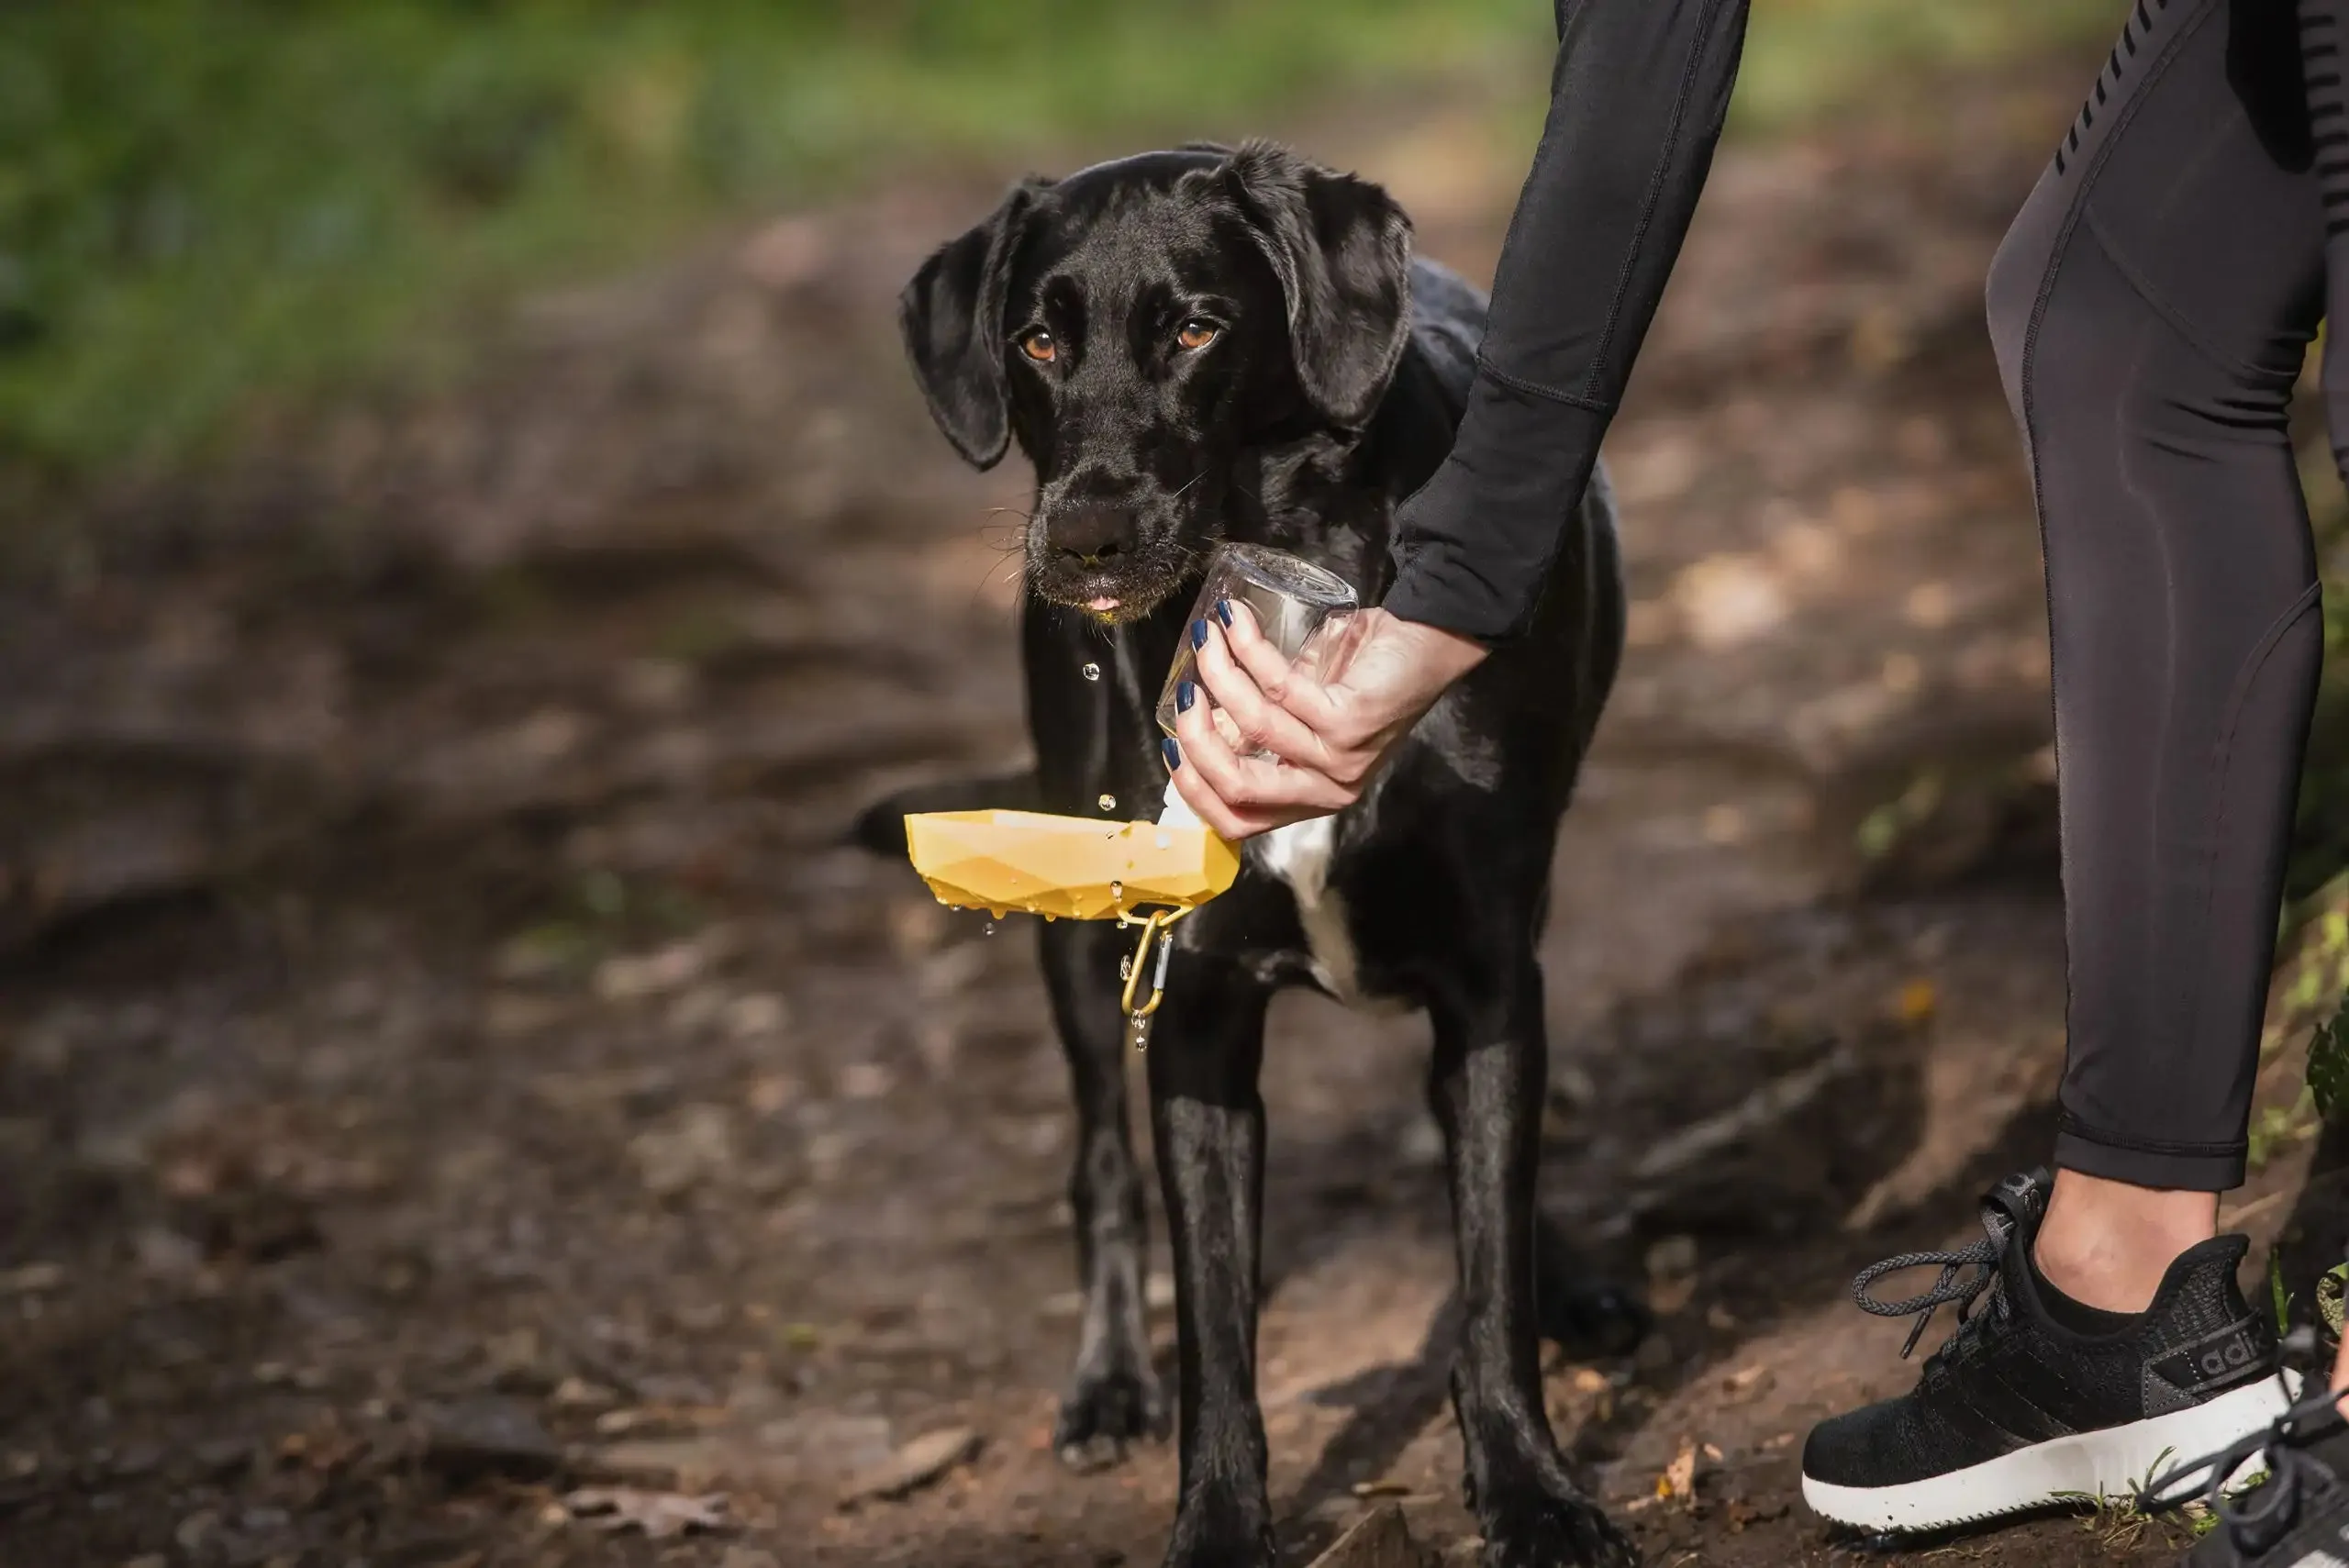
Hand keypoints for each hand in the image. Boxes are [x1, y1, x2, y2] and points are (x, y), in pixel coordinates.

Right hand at [1164, 603, 1487, 838]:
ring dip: (1220, 674)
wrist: (1426, 642)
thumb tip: (1197, 716)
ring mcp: (1340, 759)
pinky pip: (1280, 687)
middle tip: (1185, 693)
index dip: (1194, 789)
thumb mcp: (1301, 713)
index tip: (1170, 745)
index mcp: (1311, 796)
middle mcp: (1328, 788)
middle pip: (1238, 786)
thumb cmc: (1360, 674)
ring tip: (1208, 636)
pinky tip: (1236, 620)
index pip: (1237, 822)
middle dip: (1196, 738)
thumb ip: (1257, 727)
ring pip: (1254, 727)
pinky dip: (1248, 648)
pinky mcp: (1351, 722)